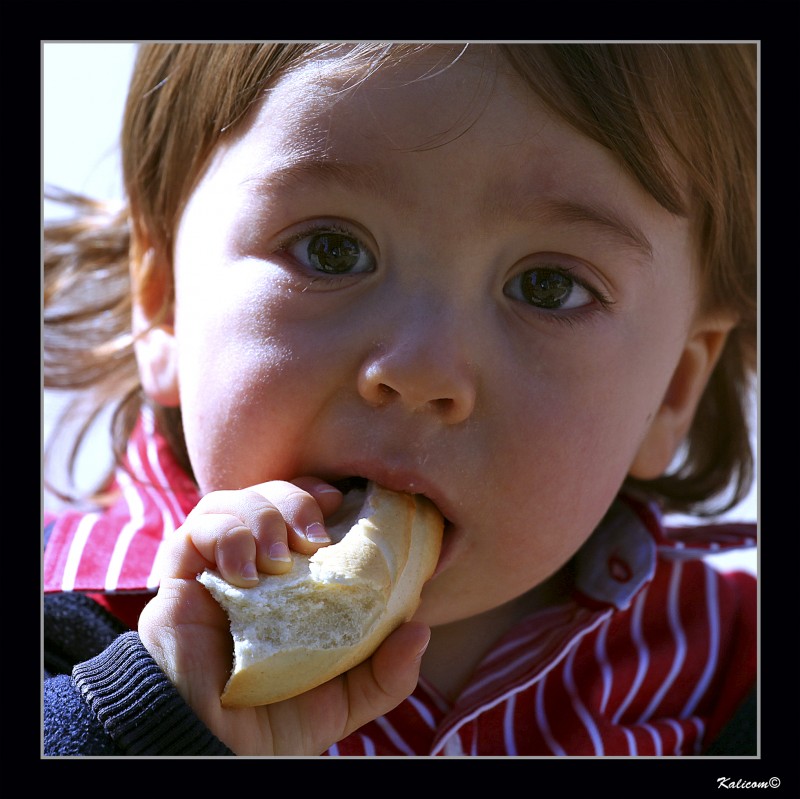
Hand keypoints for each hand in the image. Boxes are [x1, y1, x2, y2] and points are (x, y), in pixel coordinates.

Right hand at [138, 478, 429, 754]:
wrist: (208, 751)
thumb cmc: (268, 724)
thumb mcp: (340, 700)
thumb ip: (384, 673)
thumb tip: (421, 629)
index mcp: (289, 584)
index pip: (301, 514)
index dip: (320, 497)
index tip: (343, 501)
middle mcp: (252, 568)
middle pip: (269, 495)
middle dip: (295, 500)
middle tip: (316, 537)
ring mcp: (215, 568)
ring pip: (232, 501)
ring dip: (263, 515)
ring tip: (280, 559)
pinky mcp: (180, 576)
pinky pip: (196, 528)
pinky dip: (226, 536)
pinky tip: (246, 573)